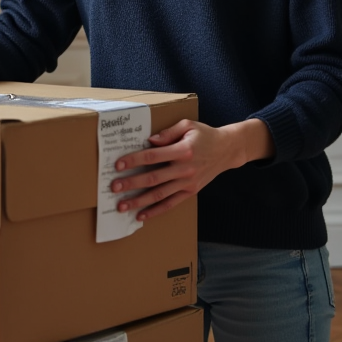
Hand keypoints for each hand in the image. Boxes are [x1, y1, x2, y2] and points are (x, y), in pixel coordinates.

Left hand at [109, 117, 274, 220]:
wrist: (227, 150)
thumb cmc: (204, 135)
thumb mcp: (187, 125)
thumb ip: (167, 133)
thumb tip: (149, 141)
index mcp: (182, 150)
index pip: (153, 156)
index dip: (134, 160)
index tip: (118, 165)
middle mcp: (185, 169)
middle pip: (153, 178)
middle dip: (131, 183)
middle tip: (114, 187)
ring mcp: (187, 183)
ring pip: (159, 195)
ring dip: (139, 201)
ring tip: (122, 206)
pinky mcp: (190, 192)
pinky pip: (171, 204)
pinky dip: (155, 211)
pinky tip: (141, 215)